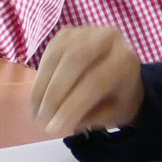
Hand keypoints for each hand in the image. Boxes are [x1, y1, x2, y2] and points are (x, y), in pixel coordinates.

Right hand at [31, 26, 146, 135]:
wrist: (122, 74)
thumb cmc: (118, 99)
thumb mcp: (113, 115)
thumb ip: (89, 118)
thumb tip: (55, 124)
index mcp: (125, 60)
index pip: (96, 81)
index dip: (71, 106)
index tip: (52, 130)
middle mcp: (108, 38)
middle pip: (75, 59)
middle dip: (54, 93)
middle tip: (41, 120)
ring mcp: (86, 31)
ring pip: (57, 54)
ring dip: (42, 86)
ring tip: (36, 113)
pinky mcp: (68, 32)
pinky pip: (48, 52)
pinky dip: (40, 76)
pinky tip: (37, 98)